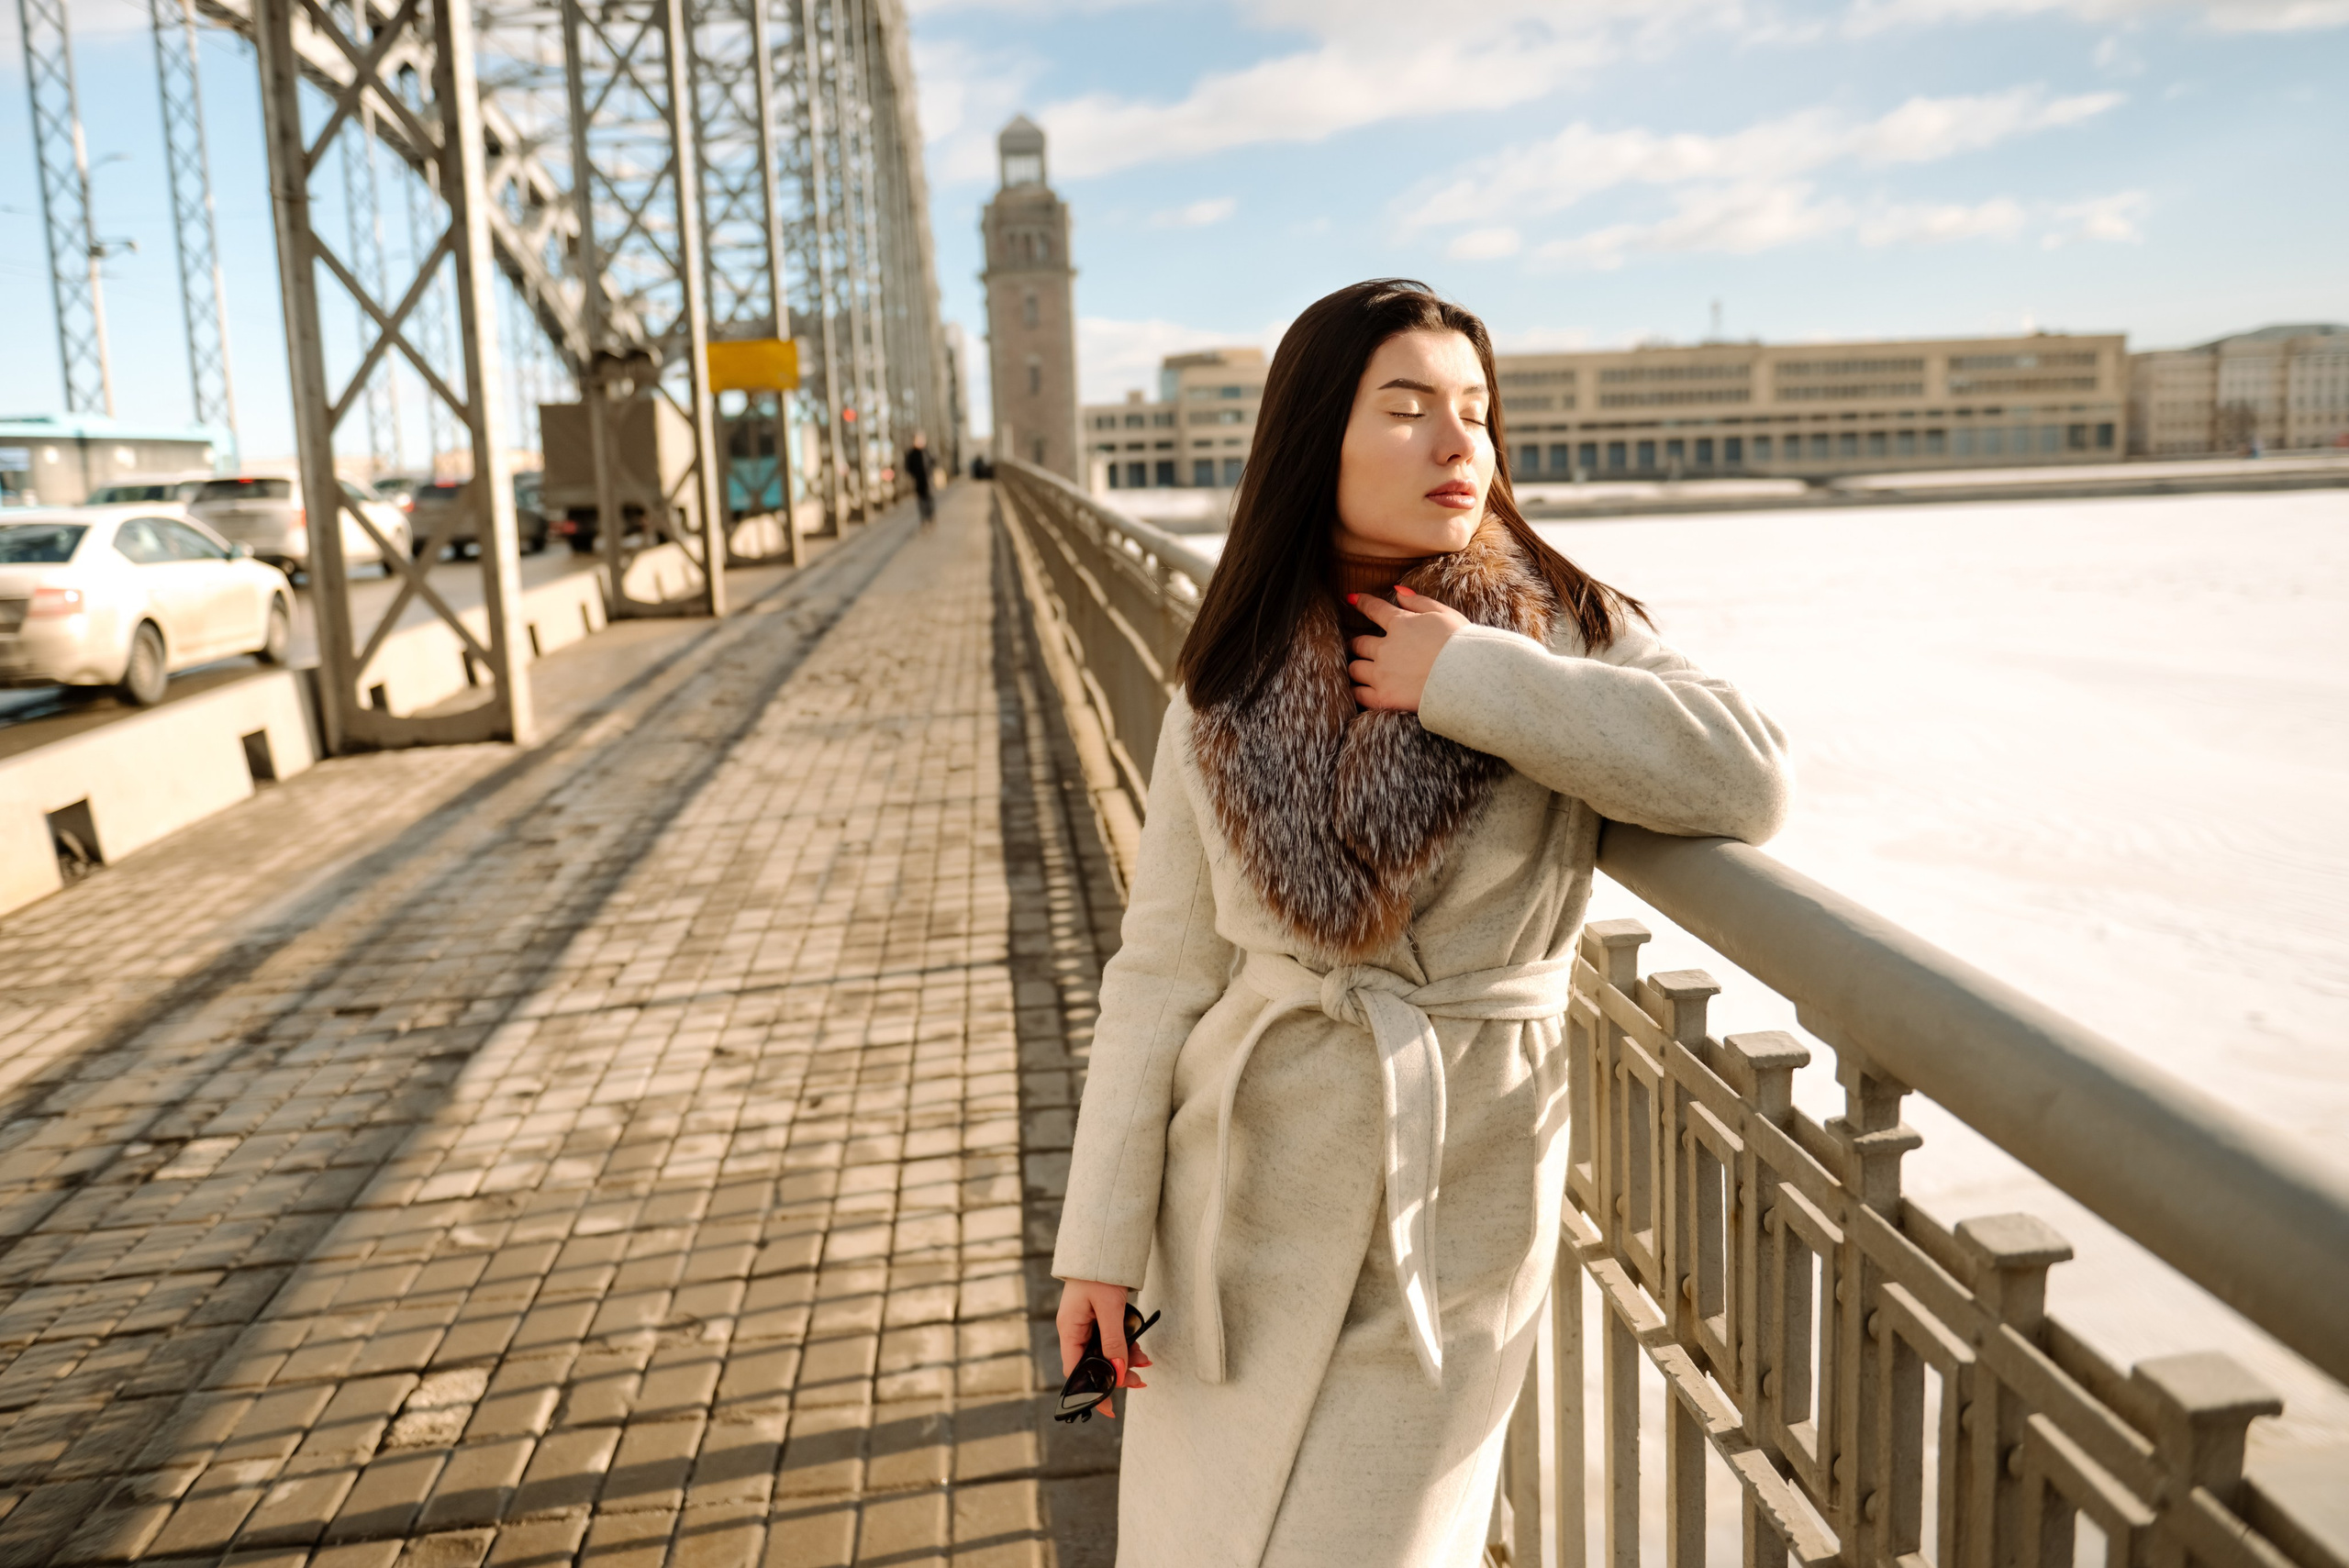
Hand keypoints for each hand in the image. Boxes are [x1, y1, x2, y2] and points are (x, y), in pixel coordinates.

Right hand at [1057, 1279, 1150, 1415]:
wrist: (1103, 1244)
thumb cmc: (1099, 1273)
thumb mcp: (1109, 1308)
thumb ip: (1113, 1341)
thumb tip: (1117, 1372)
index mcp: (1069, 1329)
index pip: (1075, 1371)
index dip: (1090, 1391)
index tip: (1108, 1408)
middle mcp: (1075, 1330)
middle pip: (1093, 1363)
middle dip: (1116, 1373)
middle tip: (1139, 1380)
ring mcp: (1086, 1324)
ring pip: (1105, 1352)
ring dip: (1124, 1358)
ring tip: (1145, 1361)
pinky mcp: (1098, 1317)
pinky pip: (1110, 1338)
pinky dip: (1125, 1344)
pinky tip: (1139, 1348)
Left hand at [1347, 586, 1469, 711]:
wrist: (1468, 677)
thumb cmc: (1461, 644)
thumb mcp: (1444, 614)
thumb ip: (1418, 601)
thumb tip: (1398, 591)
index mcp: (1400, 624)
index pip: (1374, 609)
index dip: (1362, 602)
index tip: (1351, 598)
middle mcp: (1386, 648)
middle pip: (1359, 643)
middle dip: (1357, 644)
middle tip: (1357, 646)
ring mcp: (1382, 674)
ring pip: (1355, 668)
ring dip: (1356, 667)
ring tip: (1359, 669)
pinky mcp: (1384, 697)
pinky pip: (1359, 694)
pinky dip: (1357, 691)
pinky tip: (1359, 690)